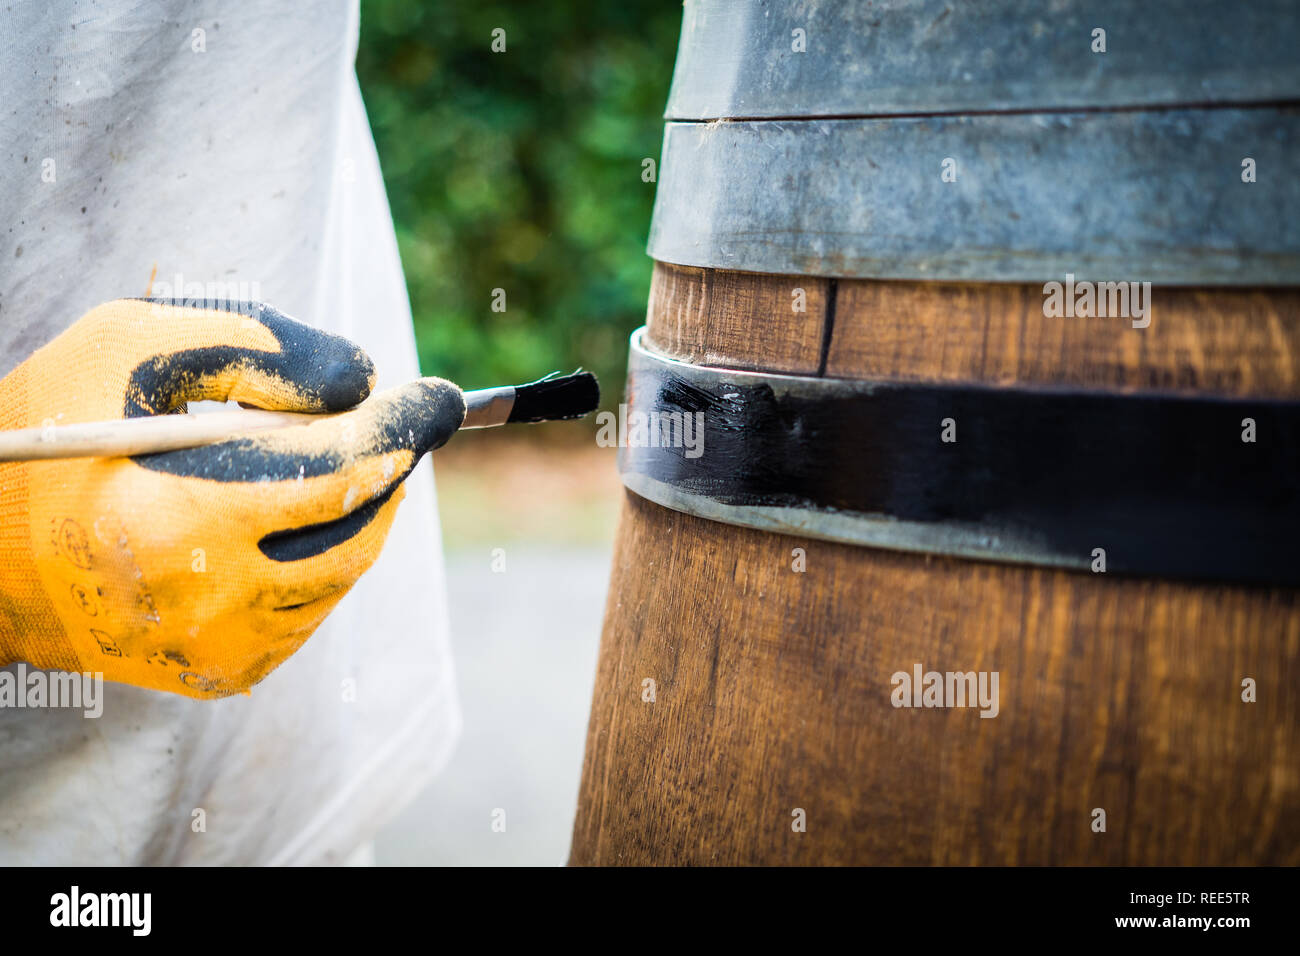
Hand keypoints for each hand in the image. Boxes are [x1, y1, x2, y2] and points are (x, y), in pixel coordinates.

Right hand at [0, 298, 463, 698]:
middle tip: (390, 425)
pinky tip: (288, 521)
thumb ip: (253, 349)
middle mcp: (206, 603)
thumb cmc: (49, 430)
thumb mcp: (132, 351)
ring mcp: (214, 650)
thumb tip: (363, 381)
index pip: (336, 474)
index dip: (400, 430)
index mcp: (179, 520)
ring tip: (325, 464)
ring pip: (340, 574)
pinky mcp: (215, 674)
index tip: (443, 398)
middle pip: (355, 530)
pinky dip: (318, 558)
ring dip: (353, 512)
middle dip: (385, 470)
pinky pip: (309, 612)